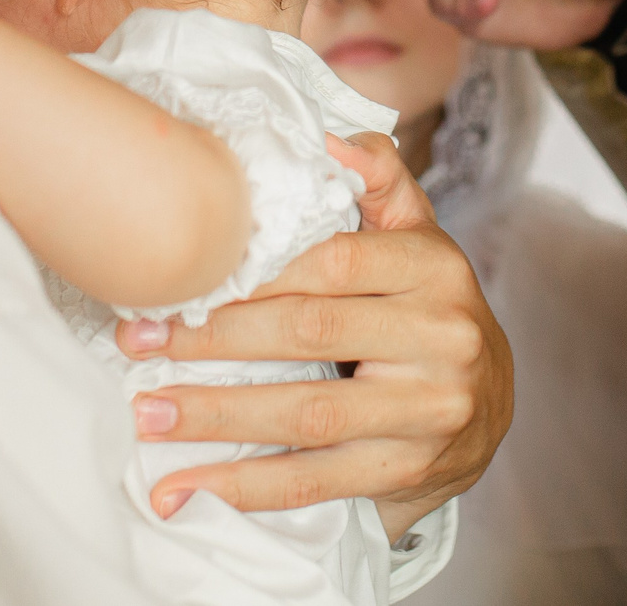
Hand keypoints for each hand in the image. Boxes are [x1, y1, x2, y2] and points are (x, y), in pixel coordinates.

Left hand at [116, 133, 509, 542]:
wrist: (487, 408)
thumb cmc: (425, 309)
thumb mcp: (417, 238)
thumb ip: (377, 180)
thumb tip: (327, 138)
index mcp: (436, 267)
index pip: (334, 262)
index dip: (253, 274)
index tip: (183, 281)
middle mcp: (443, 336)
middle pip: (310, 332)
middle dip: (213, 340)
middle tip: (139, 343)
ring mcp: (429, 410)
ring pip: (307, 413)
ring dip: (217, 417)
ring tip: (148, 415)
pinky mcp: (409, 471)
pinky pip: (316, 482)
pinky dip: (245, 486)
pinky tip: (188, 488)